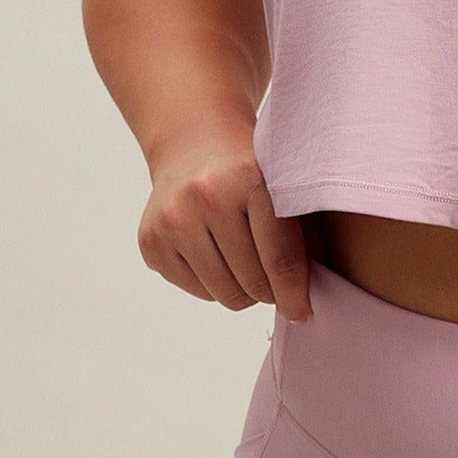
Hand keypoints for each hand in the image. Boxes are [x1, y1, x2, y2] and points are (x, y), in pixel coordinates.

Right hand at [137, 132, 312, 321]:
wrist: (194, 145)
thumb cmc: (249, 172)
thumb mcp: (283, 187)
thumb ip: (305, 237)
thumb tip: (306, 303)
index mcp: (248, 179)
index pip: (279, 256)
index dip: (294, 293)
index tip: (301, 312)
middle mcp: (205, 197)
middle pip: (252, 282)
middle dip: (269, 290)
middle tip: (273, 277)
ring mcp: (172, 220)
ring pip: (223, 293)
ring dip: (242, 291)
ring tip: (245, 263)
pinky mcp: (151, 241)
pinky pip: (197, 291)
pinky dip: (214, 284)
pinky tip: (215, 253)